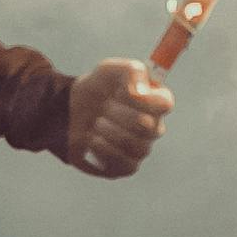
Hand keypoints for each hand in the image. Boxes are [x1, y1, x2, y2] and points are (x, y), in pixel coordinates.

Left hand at [66, 57, 172, 177]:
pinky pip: (126, 164)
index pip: (165, 104)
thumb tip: (141, 93)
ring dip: (110, 132)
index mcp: (155, 102)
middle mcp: (153, 127)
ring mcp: (141, 149)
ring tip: (96, 123)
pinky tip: (93, 140)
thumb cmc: (97, 88)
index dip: (143, 99)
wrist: (71, 110)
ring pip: (136, 146)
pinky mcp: (126, 167)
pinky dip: (105, 151)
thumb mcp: (111, 69)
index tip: (120, 92)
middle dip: (119, 115)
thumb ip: (132, 72)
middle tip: (104, 107)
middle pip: (148, 127)